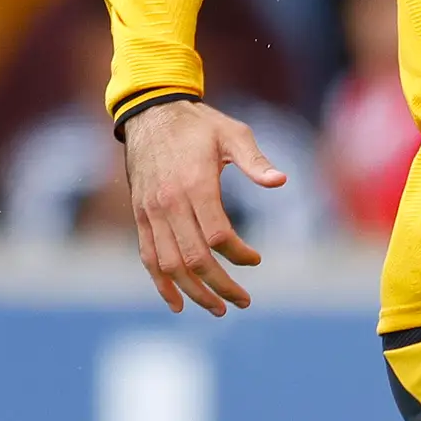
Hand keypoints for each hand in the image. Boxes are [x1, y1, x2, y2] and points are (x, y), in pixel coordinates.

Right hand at [123, 101, 287, 315]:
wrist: (150, 112)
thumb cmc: (198, 124)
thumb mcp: (232, 133)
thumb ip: (255, 161)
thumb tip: (280, 181)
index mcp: (195, 185)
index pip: (218, 236)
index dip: (239, 254)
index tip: (255, 259)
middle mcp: (169, 203)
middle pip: (194, 258)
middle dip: (221, 286)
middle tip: (243, 301)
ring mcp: (151, 212)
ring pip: (170, 265)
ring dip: (194, 292)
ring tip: (217, 308)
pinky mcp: (140, 216)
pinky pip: (148, 257)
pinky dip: (161, 284)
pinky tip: (177, 303)